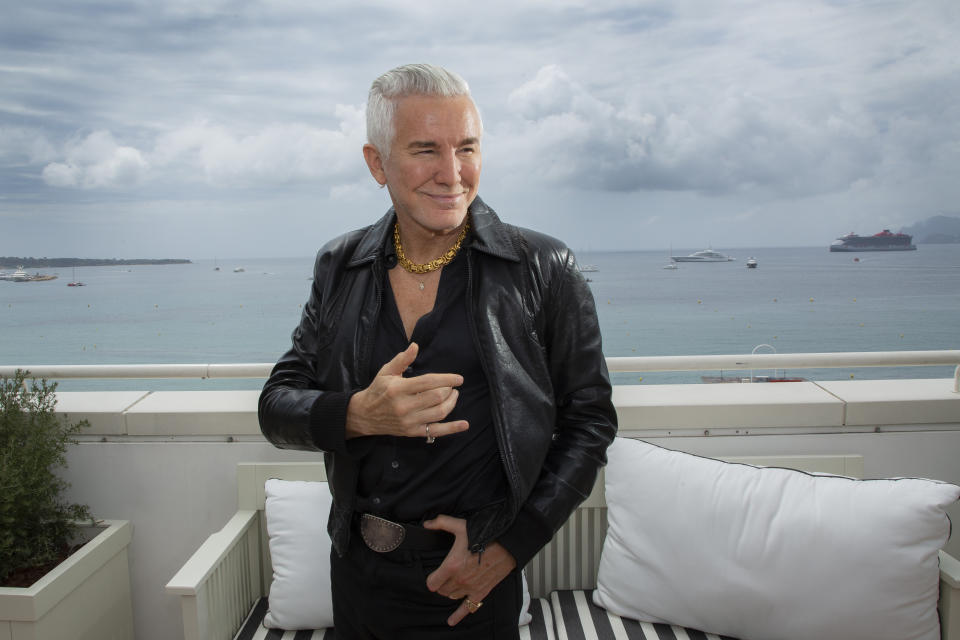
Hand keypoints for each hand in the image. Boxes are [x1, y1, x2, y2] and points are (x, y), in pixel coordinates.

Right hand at [345, 343, 468, 439]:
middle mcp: (404, 406)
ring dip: (451, 403)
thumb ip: (402, 359)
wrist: (364, 415)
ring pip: (439, 413)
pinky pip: (435, 431)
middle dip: (449, 390)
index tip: (458, 378)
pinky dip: (452, 428)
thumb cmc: (378, 390)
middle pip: (436, 397)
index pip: (428, 382)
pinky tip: (464, 424)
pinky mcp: (412, 432)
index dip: (446, 379)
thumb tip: (415, 345)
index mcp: (398, 389)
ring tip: (454, 396)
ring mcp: (409, 421)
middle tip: (452, 386)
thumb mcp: (386, 372)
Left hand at [423, 515, 517, 625]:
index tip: (433, 575)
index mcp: (451, 565)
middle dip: (441, 584)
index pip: (432, 582)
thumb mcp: (460, 525)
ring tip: (452, 585)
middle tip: (444, 577)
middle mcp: (459, 580)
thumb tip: (428, 524)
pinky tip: (452, 621)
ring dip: (450, 592)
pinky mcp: (481, 592)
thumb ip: (441, 523)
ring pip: (452, 596)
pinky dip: (458, 616)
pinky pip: (468, 608)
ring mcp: (470, 588)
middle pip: (442, 590)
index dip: (431, 578)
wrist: (507, 544)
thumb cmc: (485, 534)